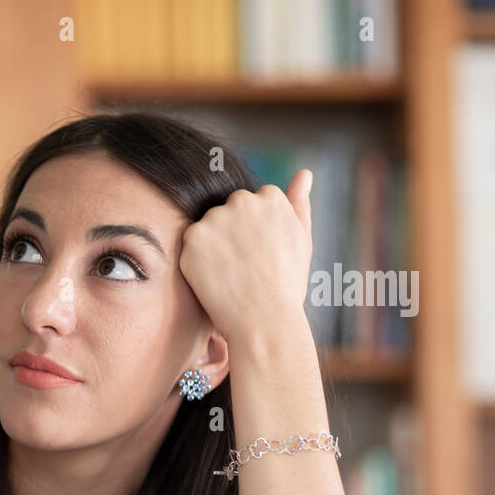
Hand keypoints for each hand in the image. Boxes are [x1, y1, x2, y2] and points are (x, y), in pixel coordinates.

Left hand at [177, 169, 313, 349]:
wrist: (264, 321)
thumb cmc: (286, 286)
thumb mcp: (301, 240)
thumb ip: (299, 203)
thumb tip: (304, 173)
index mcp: (270, 197)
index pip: (253, 204)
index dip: (253, 233)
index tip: (260, 254)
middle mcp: (242, 200)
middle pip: (227, 211)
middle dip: (231, 234)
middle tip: (243, 267)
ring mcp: (216, 218)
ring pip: (207, 228)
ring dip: (212, 247)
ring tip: (230, 275)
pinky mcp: (193, 238)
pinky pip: (189, 245)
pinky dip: (196, 262)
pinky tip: (215, 279)